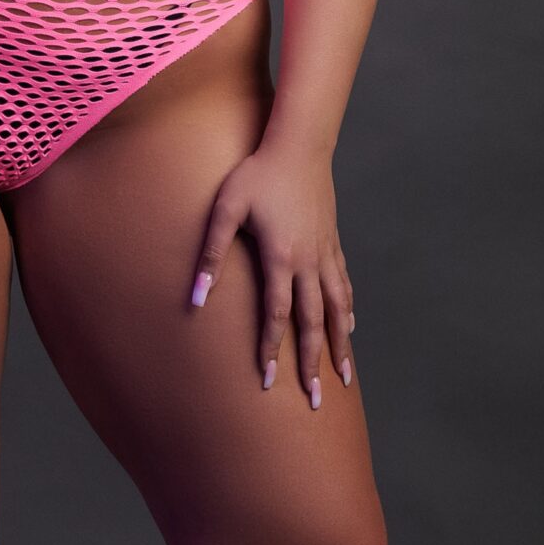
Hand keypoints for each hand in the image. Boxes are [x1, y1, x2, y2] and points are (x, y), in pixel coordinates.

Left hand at [189, 140, 354, 403]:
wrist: (299, 144)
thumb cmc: (256, 174)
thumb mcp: (225, 209)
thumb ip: (210, 253)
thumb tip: (195, 296)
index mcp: (281, 257)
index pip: (276, 315)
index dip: (271, 350)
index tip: (268, 383)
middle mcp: (308, 262)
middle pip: (312, 323)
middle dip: (312, 364)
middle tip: (314, 400)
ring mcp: (325, 253)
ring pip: (335, 310)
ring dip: (338, 346)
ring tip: (342, 378)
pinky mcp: (332, 243)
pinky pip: (343, 286)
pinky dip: (345, 311)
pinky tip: (347, 328)